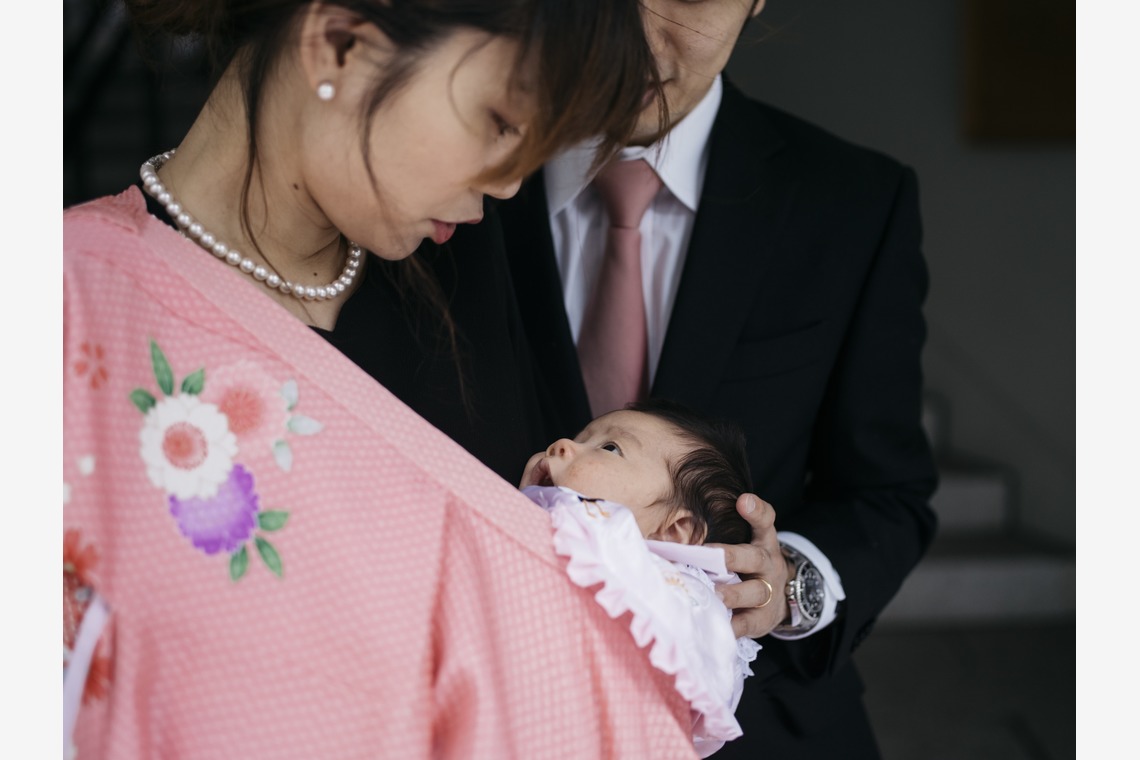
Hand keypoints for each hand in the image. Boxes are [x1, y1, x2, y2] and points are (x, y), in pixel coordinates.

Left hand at [707, 493, 791, 638]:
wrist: (779, 598)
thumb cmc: (747, 566)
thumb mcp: (742, 545)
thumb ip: (715, 534)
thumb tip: (664, 532)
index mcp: (761, 542)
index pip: (764, 521)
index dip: (756, 510)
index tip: (742, 501)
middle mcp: (768, 564)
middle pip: (755, 557)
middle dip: (732, 557)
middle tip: (711, 556)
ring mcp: (768, 591)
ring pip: (755, 591)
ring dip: (733, 594)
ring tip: (715, 595)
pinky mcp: (763, 618)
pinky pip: (747, 623)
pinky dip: (732, 626)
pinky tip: (718, 626)